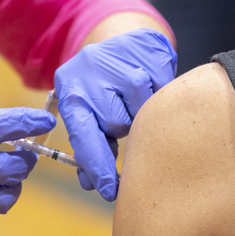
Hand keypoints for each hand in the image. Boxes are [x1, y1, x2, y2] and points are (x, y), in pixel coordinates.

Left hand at [55, 28, 176, 200]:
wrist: (121, 45)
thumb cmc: (103, 90)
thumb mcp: (88, 114)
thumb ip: (90, 146)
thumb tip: (90, 184)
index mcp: (71, 91)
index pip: (83, 135)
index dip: (97, 165)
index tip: (109, 190)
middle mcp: (90, 70)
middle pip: (118, 122)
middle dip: (124, 125)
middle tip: (123, 111)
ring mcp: (119, 55)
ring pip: (143, 105)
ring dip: (144, 109)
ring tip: (136, 95)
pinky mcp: (147, 46)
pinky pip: (163, 84)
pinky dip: (160, 88)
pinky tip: (151, 79)